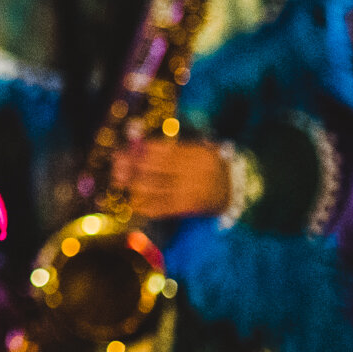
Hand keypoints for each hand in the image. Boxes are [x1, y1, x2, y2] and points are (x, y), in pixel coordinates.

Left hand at [110, 137, 229, 219]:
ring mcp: (191, 190)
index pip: (163, 151)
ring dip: (134, 185)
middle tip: (117, 165)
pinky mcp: (189, 207)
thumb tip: (140, 144)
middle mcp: (193, 171)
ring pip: (157, 188)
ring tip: (120, 180)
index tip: (124, 150)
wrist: (235, 188)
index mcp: (196, 153)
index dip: (140, 150)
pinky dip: (146, 205)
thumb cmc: (210, 165)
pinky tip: (134, 202)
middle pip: (156, 167)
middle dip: (133, 166)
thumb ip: (172, 148)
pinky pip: (163, 207)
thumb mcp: (198, 149)